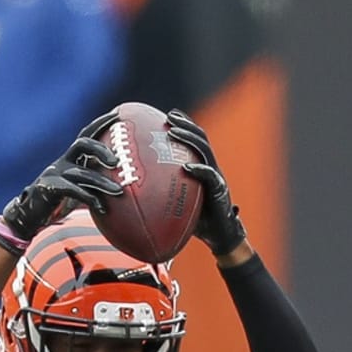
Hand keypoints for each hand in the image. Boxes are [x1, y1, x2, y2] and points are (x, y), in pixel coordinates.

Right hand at [0, 113, 123, 242]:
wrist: (30, 215)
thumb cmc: (59, 203)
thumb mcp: (78, 189)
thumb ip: (95, 184)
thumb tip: (124, 187)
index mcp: (71, 159)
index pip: (86, 135)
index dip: (101, 123)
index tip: (118, 114)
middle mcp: (63, 162)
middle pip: (81, 144)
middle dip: (100, 148)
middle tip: (116, 162)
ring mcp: (55, 174)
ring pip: (82, 173)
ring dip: (102, 183)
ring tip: (118, 191)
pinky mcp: (49, 188)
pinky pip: (72, 190)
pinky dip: (89, 198)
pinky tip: (101, 208)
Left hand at [166, 109, 247, 257]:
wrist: (219, 236)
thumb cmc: (196, 220)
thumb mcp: (176, 202)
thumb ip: (161, 193)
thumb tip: (131, 192)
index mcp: (201, 167)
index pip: (194, 139)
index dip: (184, 124)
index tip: (167, 115)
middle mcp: (210, 167)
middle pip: (200, 138)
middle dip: (185, 124)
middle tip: (168, 117)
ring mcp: (216, 177)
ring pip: (205, 151)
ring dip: (189, 139)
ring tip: (173, 132)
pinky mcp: (220, 191)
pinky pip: (210, 177)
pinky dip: (199, 170)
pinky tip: (186, 166)